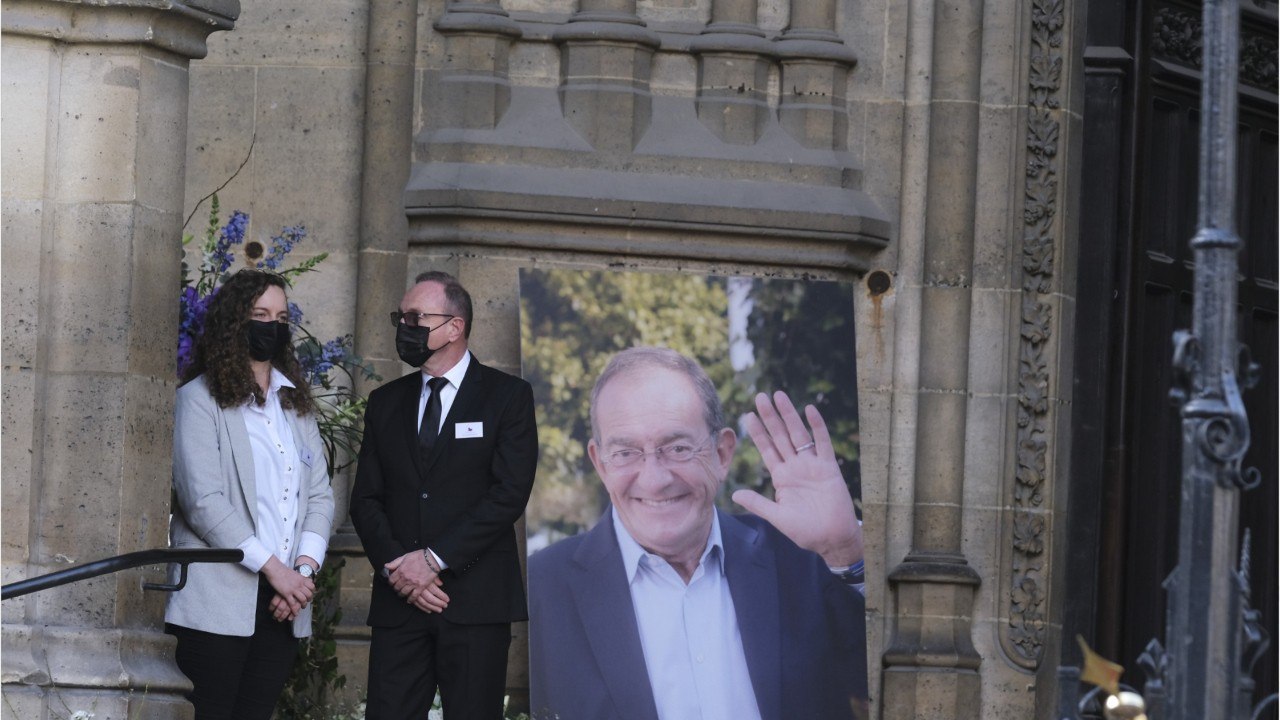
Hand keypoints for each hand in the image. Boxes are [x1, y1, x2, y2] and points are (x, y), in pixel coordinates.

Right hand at [261, 556, 314, 618]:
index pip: (312, 587)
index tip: (310, 595)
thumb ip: (299, 578)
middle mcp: (300, 584)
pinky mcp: (286, 593)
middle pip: (309, 594)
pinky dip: (294, 609)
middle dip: (308, 600)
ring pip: (303, 599)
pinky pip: (293, 603)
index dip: (312, 592)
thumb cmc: (283, 570)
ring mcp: (294, 589)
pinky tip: (294, 612)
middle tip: (306, 602)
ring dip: (303, 605)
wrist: (275, 569)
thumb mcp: (294, 574)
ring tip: (301, 607)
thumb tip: (301, 581)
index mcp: (302, 579)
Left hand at [385, 551, 449, 613]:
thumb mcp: (405, 556)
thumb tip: (386, 566)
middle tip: (397, 589)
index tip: (392, 583)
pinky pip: (413, 596)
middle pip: (396, 587)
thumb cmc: (419, 556)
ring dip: (401, 594)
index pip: (391, 580)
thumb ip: (395, 562)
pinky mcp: (420, 587)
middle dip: (396, 588)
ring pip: (403, 592)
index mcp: (400, 570)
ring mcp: (413, 583)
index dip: (391, 582)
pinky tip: (409, 600)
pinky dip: (410, 599)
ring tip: (402, 594)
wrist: (432, 559)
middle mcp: (405, 578)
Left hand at [732, 391, 862, 567]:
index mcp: (782, 477)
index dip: (758, 433)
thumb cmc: (806, 531)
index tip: (747, 415)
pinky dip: (817, 426)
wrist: (832, 539)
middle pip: (780, 436)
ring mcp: (812, 465)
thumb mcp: (777, 517)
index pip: (767, 449)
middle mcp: (796, 467)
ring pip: (798, 434)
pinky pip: (822, 443)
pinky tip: (809, 410)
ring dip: (789, 415)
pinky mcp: (829, 468)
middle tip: (760, 396)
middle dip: (770, 417)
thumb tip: (734, 495)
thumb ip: (758, 503)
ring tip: (779, 396)